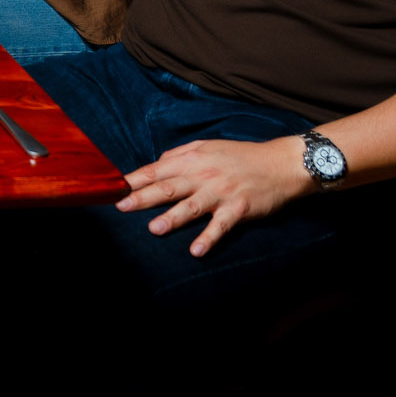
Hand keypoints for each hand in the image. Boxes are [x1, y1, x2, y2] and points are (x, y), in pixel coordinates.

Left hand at [116, 137, 312, 256]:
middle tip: (121, 207)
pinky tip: (196, 250)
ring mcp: (221, 192)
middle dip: (142, 197)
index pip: (157, 169)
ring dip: (172, 218)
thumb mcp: (208, 145)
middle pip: (168, 187)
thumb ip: (181, 153)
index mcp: (193, 160)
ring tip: (153, 228)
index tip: (115, 187)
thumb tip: (158, 162)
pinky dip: (209, 238)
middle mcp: (203, 175)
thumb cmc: (242, 155)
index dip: (135, 179)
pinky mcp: (239, 209)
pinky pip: (221, 226)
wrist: (281, 164)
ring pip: (191, 206)